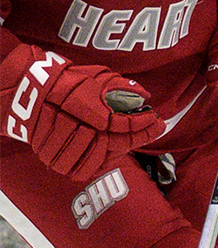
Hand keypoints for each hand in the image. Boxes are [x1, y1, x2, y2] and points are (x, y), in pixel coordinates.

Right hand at [0, 44, 163, 179]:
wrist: (27, 95)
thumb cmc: (63, 84)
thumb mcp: (94, 78)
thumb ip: (119, 87)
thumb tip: (143, 95)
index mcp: (93, 114)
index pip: (127, 125)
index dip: (145, 124)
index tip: (158, 119)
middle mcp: (82, 133)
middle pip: (119, 143)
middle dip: (141, 134)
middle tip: (155, 127)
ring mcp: (67, 148)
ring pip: (102, 157)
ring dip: (120, 148)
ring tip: (129, 137)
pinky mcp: (55, 159)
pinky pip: (83, 169)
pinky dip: (98, 162)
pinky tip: (109, 151)